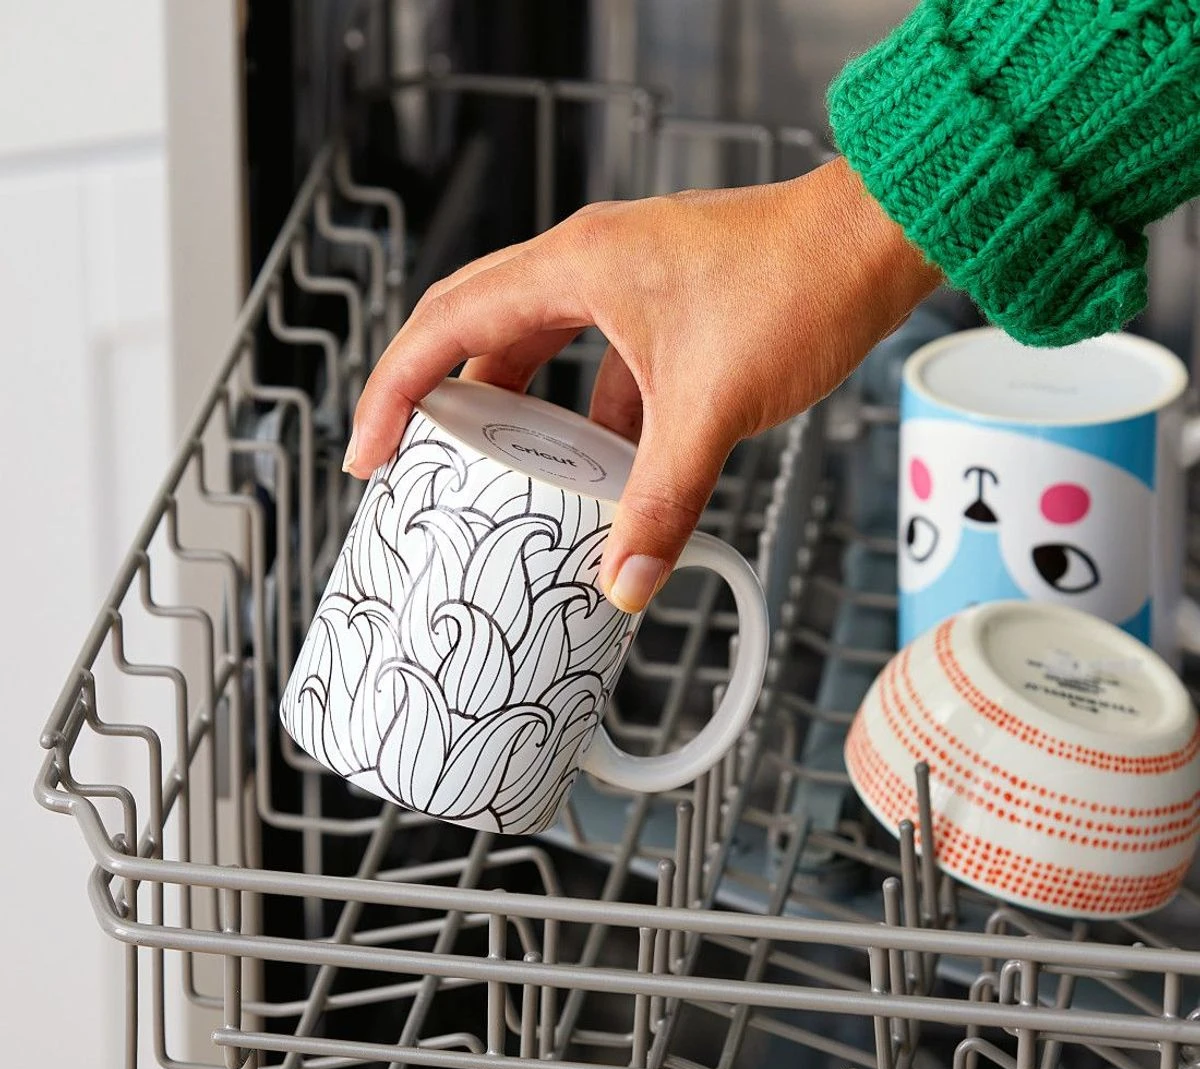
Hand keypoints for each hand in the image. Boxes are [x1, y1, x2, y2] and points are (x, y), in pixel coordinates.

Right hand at [345, 157, 940, 610]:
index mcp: (575, 267)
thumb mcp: (712, 407)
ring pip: (540, 345)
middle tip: (416, 463)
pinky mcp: (665, 302)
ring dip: (518, 407)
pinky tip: (603, 463)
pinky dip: (589, 412)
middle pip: (479, 330)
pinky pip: (600, 360)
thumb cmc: (799, 287)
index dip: (395, 391)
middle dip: (442, 399)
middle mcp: (589, 264)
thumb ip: (662, 501)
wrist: (877, 242)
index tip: (370, 453)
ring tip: (502, 472)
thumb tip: (626, 584)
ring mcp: (627, 280)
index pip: (447, 325)